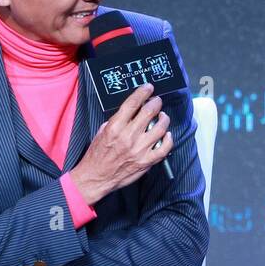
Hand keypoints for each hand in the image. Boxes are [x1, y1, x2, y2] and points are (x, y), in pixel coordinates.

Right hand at [69, 84, 172, 205]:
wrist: (95, 177)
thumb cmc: (97, 154)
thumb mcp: (102, 132)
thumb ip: (117, 121)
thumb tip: (132, 111)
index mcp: (115, 127)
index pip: (132, 104)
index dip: (143, 93)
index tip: (149, 87)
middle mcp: (128, 137)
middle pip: (149, 112)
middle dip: (156, 103)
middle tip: (157, 101)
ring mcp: (139, 150)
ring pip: (161, 128)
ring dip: (164, 119)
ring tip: (163, 117)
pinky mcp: (146, 161)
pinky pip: (165, 148)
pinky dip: (169, 139)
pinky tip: (167, 134)